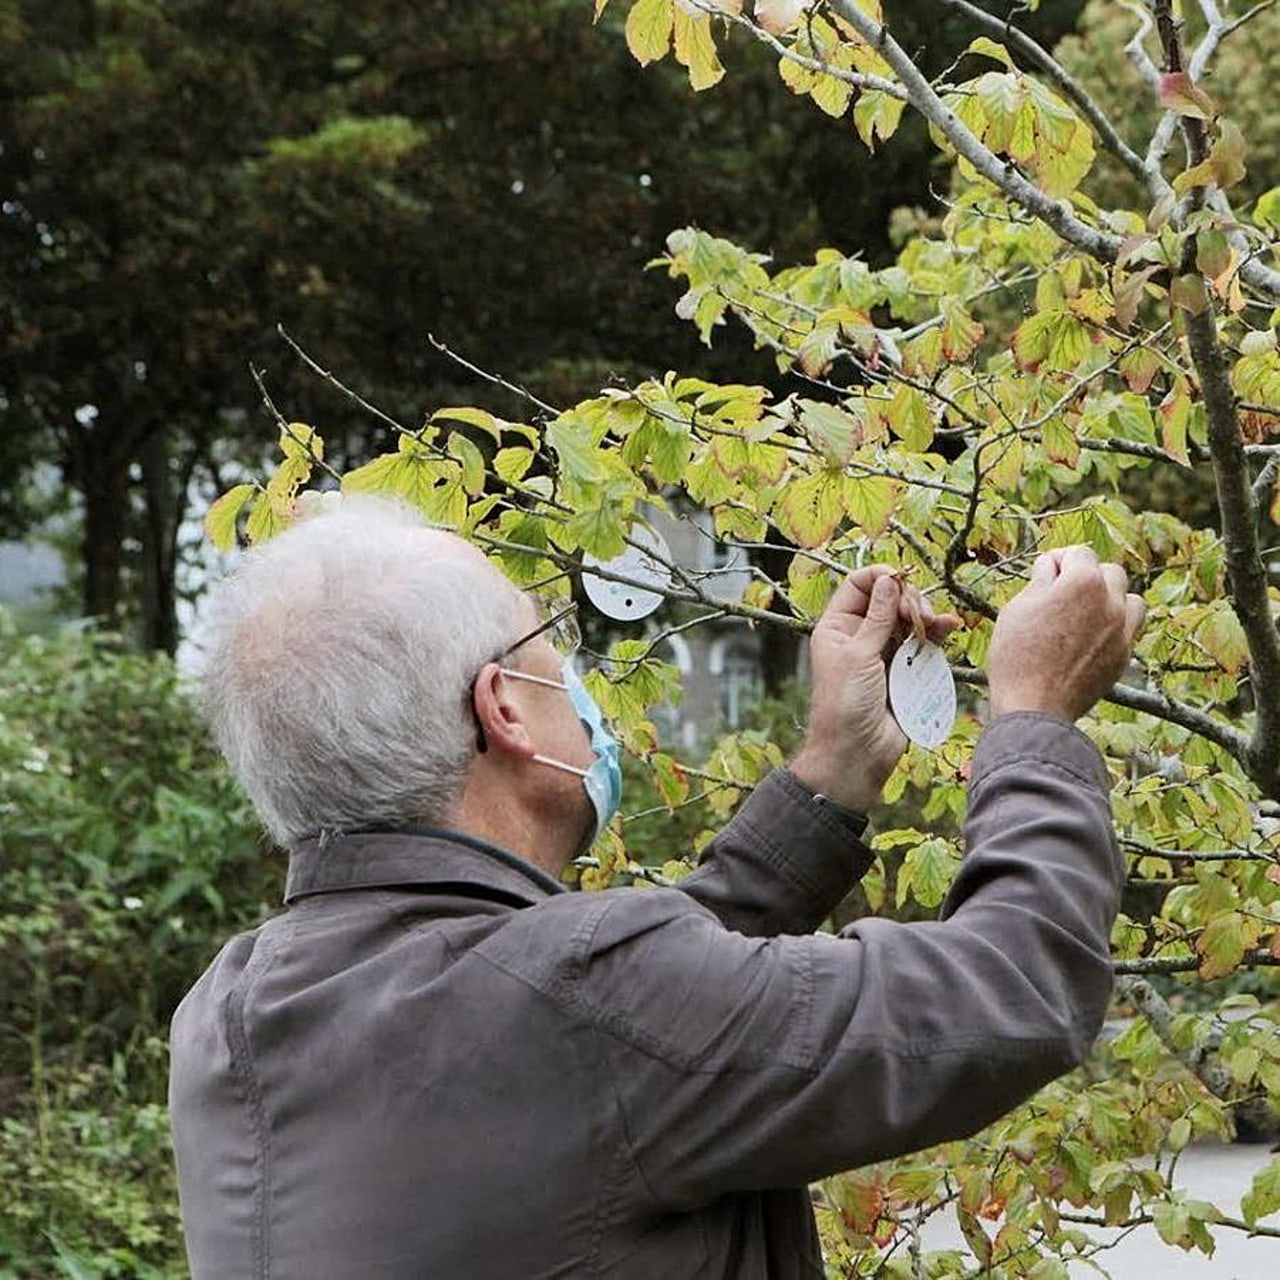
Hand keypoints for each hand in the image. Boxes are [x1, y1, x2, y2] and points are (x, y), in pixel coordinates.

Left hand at [792, 568, 959, 813]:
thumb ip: (878, 617)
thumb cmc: (845, 705)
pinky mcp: (905, 670)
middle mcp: (859, 635)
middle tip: (918, 615)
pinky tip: (950, 627)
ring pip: (909, 620)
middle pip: (890, 599)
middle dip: (908, 599)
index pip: (859, 585)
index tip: (904, 581)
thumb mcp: (859, 655)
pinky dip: (936, 634)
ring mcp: (884, 652)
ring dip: (925, 616)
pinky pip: (923, 644)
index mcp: (837, 627)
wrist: (857, 753)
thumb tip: (890, 580)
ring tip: (935, 625)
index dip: (882, 577)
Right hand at [987, 546, 1145, 722]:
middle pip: (1109, 572)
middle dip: (1087, 576)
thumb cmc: (1018, 655)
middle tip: (1062, 592)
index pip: (1078, 553)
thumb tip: (1051, 566)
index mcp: (1083, 582)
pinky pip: (1131, 628)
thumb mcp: (1017, 608)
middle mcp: (1111, 601)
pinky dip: (1117, 624)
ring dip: (1111, 598)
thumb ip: (1040, 580)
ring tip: (1086, 611)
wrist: (1035, 706)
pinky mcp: (1125, 655)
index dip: (1057, 560)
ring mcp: (1122, 630)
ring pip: (1130, 597)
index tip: (1044, 572)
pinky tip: (1094, 634)